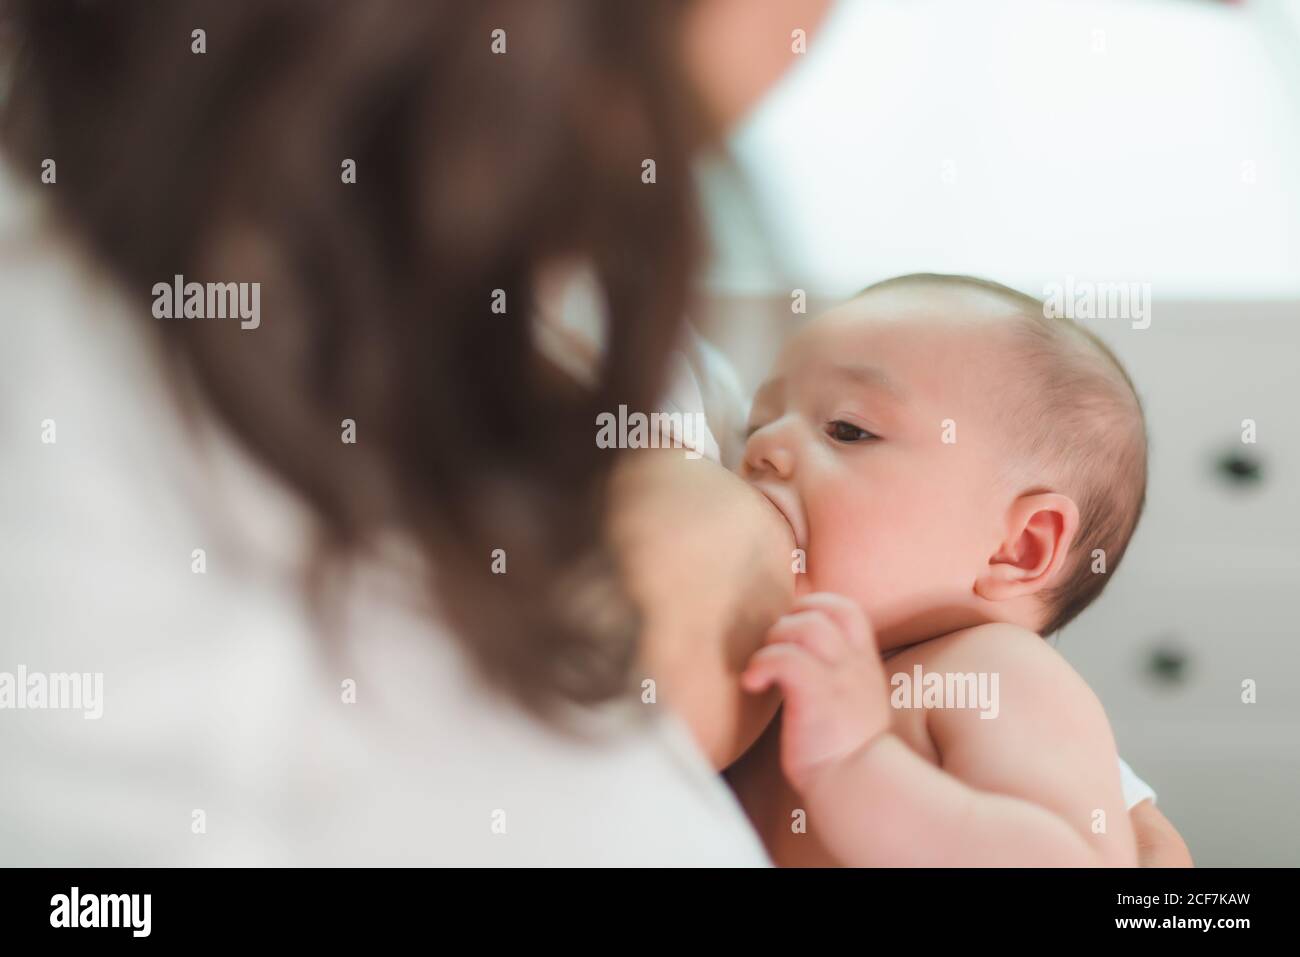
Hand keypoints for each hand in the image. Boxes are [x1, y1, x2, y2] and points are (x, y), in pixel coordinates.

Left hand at [740, 593, 891, 792]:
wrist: (859, 785)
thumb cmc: (845, 748)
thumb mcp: (853, 699)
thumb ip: (838, 673)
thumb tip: (800, 653)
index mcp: (865, 662)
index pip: (846, 608)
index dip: (813, 606)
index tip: (791, 628)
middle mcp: (854, 664)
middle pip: (821, 611)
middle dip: (786, 622)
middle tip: (772, 654)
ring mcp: (837, 679)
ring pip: (805, 627)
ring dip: (774, 641)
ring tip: (763, 669)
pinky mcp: (815, 697)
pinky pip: (785, 659)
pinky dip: (761, 664)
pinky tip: (753, 684)